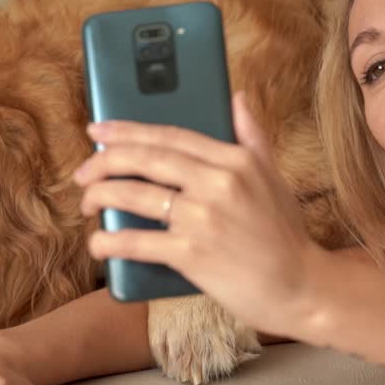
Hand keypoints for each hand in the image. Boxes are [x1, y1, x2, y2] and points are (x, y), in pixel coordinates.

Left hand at [73, 92, 325, 334]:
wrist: (301, 287)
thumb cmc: (285, 235)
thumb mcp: (273, 177)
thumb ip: (252, 135)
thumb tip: (236, 97)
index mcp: (236, 160)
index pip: (171, 136)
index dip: (128, 131)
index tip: (99, 130)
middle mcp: (218, 182)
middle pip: (146, 159)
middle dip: (105, 160)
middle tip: (84, 170)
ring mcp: (203, 218)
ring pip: (135, 196)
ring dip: (101, 196)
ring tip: (87, 202)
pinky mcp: (192, 254)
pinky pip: (138, 242)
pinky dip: (110, 242)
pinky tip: (98, 242)